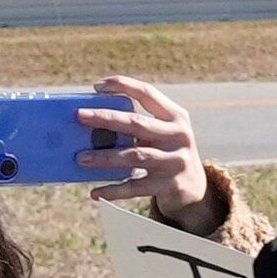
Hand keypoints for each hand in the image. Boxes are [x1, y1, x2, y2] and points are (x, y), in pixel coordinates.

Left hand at [73, 75, 210, 220]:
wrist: (196, 189)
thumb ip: (138, 127)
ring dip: (105, 157)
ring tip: (81, 158)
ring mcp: (176, 161)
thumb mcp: (162, 136)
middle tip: (80, 116)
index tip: (97, 86)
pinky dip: (114, 190)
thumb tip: (91, 127)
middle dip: (106, 118)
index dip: (122, 86)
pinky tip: (96, 192)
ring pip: (134, 156)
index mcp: (175, 117)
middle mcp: (179, 136)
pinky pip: (136, 187)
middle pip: (137, 123)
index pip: (147, 93)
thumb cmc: (167, 155)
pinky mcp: (170, 185)